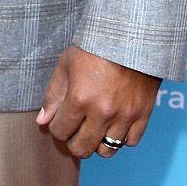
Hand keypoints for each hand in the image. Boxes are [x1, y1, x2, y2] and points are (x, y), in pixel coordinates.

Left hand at [36, 46, 159, 158]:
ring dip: (97, 143)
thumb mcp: (67, 64)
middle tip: (76, 129)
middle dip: (74, 141)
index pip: (60, 132)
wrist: (133, 34)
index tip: (62, 119)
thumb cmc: (96, 45)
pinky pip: (130, 142)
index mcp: (80, 98)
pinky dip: (121, 138)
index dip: (57, 127)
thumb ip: (53, 96)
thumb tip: (43, 121)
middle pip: (82, 148)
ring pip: (106, 151)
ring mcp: (125, 115)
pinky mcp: (143, 114)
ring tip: (96, 128)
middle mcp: (102, 112)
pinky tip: (115, 124)